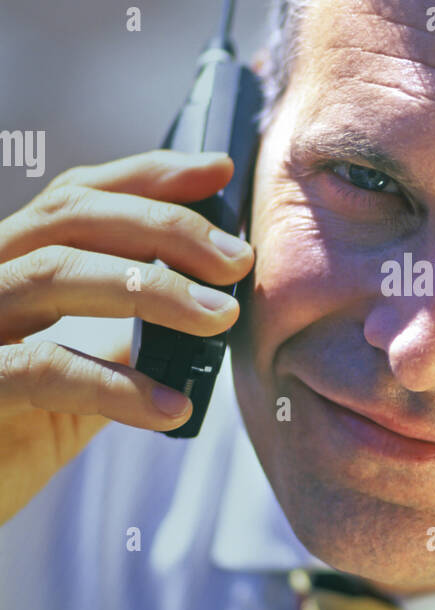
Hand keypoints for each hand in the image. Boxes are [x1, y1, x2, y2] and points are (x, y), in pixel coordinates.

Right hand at [0, 150, 254, 524]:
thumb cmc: (8, 438)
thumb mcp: (74, 377)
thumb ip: (119, 336)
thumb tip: (205, 302)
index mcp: (7, 266)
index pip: (74, 196)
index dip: (147, 175)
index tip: (219, 171)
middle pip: (70, 216)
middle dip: (164, 227)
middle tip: (236, 261)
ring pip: (55, 272)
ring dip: (152, 288)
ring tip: (218, 319)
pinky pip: (42, 368)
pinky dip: (116, 386)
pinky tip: (172, 407)